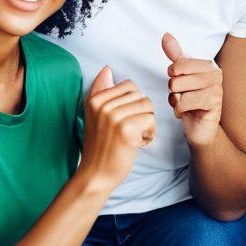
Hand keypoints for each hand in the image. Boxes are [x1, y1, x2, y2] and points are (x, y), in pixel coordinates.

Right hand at [79, 67, 154, 190]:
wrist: (95, 177)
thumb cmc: (100, 146)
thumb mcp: (95, 116)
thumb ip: (101, 91)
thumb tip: (107, 69)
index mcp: (95, 99)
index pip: (129, 86)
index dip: (132, 104)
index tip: (121, 121)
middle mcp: (102, 105)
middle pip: (140, 95)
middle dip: (140, 114)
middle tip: (127, 132)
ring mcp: (113, 116)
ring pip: (148, 106)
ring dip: (146, 124)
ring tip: (132, 137)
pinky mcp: (126, 129)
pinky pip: (151, 120)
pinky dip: (149, 134)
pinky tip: (136, 144)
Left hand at [163, 33, 222, 148]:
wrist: (199, 127)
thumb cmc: (190, 99)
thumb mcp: (181, 75)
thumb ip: (175, 55)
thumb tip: (166, 35)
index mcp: (209, 64)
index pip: (178, 63)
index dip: (172, 76)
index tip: (180, 82)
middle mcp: (216, 74)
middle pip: (177, 77)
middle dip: (173, 90)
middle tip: (183, 96)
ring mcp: (217, 89)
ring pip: (179, 90)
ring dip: (175, 101)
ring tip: (184, 104)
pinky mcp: (214, 104)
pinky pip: (185, 103)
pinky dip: (179, 110)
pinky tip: (185, 112)